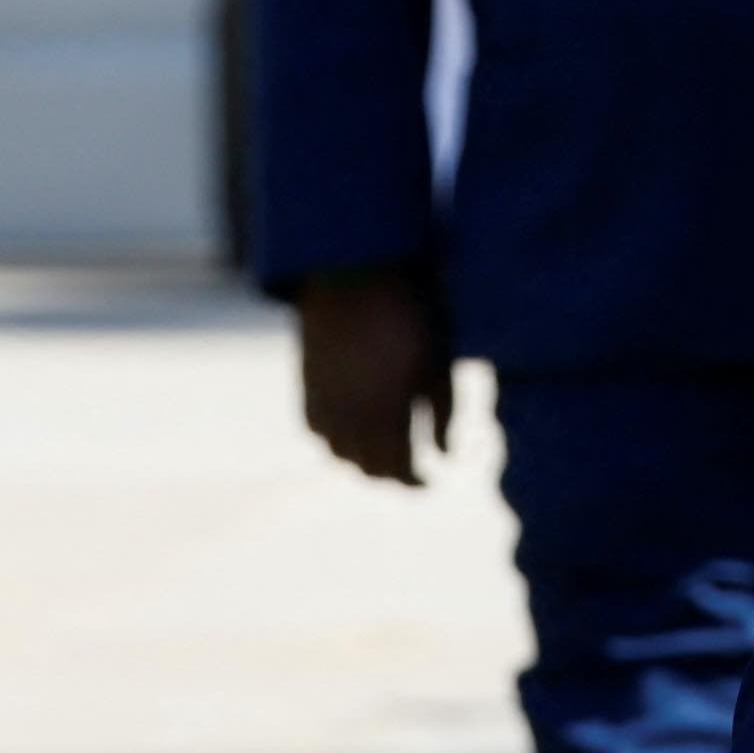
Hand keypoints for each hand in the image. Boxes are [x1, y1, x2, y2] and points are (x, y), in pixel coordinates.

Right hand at [292, 267, 451, 483]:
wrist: (355, 270)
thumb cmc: (412, 312)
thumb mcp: (439, 363)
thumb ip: (444, 414)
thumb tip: (446, 455)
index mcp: (388, 412)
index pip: (400, 468)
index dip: (417, 482)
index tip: (433, 481)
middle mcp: (350, 414)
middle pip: (368, 467)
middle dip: (393, 475)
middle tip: (413, 472)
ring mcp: (324, 400)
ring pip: (339, 453)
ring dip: (362, 461)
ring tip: (385, 454)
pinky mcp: (307, 383)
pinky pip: (317, 429)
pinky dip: (335, 439)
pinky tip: (352, 431)